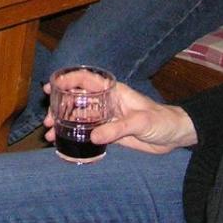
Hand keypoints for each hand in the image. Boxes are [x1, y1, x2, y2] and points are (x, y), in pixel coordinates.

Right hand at [43, 81, 197, 154]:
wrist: (174, 136)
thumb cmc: (161, 120)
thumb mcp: (140, 122)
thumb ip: (117, 129)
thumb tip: (93, 136)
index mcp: (113, 91)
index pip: (86, 80)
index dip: (66, 80)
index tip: (51, 87)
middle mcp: (106, 102)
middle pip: (77, 99)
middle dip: (59, 107)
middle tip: (47, 120)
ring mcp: (107, 118)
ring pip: (79, 117)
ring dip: (64, 123)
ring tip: (50, 134)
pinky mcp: (110, 133)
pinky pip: (88, 132)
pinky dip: (75, 136)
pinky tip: (64, 142)